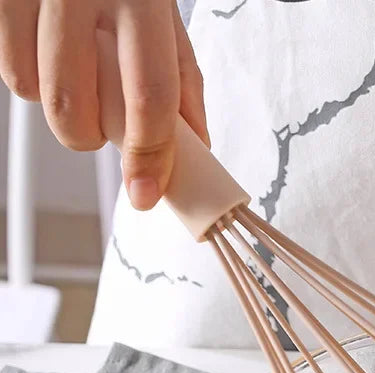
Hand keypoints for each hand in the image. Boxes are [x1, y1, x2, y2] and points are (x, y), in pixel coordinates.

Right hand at [0, 0, 208, 210]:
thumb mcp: (163, 13)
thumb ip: (182, 79)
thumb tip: (196, 145)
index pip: (150, 97)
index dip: (149, 157)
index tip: (145, 194)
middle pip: (78, 109)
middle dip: (92, 138)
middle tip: (104, 122)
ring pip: (33, 93)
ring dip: (60, 105)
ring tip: (77, 69)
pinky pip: (7, 67)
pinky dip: (30, 76)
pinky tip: (47, 48)